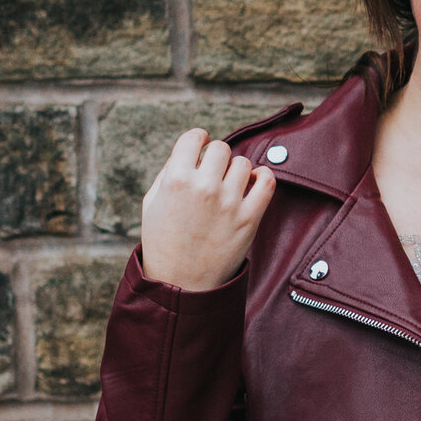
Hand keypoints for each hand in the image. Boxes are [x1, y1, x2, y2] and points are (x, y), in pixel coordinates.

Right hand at [139, 129, 275, 291]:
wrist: (181, 283)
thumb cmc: (163, 241)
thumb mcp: (152, 202)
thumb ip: (169, 171)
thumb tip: (193, 150)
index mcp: (175, 179)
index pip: (194, 137)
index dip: (198, 141)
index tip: (201, 149)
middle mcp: (203, 187)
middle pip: (221, 149)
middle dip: (216, 158)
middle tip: (212, 174)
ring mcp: (229, 202)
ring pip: (243, 164)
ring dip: (236, 172)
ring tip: (228, 187)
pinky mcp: (250, 218)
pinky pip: (267, 182)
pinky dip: (263, 178)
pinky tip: (253, 184)